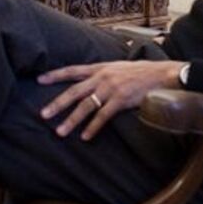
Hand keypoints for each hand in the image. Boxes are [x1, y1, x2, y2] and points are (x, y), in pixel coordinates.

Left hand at [37, 60, 183, 140]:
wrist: (162, 74)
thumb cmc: (141, 72)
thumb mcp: (118, 67)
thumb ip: (102, 72)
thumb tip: (89, 79)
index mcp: (100, 67)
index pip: (73, 70)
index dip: (55, 75)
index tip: (39, 80)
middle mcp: (102, 77)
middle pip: (74, 91)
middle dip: (57, 104)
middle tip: (43, 115)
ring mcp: (111, 88)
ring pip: (85, 106)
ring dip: (71, 120)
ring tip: (60, 132)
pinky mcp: (121, 100)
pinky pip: (103, 116)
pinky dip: (92, 127)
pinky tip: (85, 136)